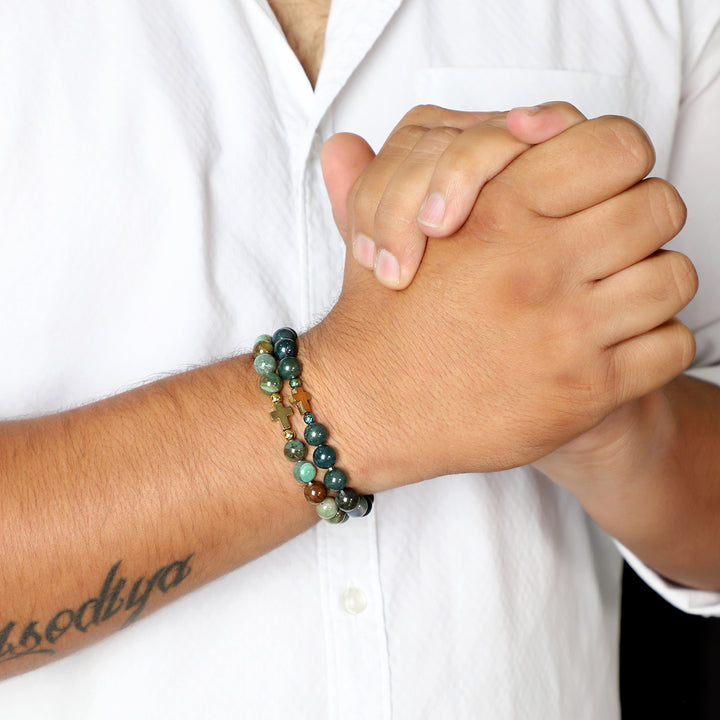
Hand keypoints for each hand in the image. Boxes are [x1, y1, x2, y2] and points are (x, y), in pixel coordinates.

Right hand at [306, 115, 695, 492]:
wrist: (369, 410)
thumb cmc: (377, 324)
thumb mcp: (374, 240)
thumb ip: (377, 182)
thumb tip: (342, 142)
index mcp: (495, 213)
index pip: (616, 147)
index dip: (617, 162)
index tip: (598, 186)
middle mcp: (537, 266)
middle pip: (658, 207)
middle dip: (639, 219)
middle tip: (609, 243)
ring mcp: (565, 332)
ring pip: (674, 275)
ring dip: (650, 281)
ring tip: (613, 295)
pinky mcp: (583, 391)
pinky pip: (671, 346)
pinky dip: (655, 342)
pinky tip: (614, 345)